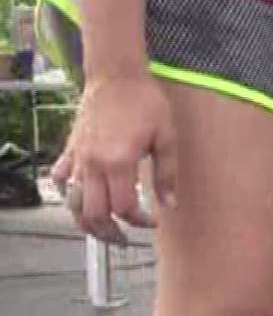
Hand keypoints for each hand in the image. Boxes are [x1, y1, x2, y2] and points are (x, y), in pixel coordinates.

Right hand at [50, 71, 175, 244]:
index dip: (139, 221)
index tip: (153, 221)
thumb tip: (169, 205)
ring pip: (72, 203)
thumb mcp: (167, 138)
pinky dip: (67, 195)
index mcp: (118, 163)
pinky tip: (81, 199)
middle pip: (93, 214)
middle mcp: (92, 165)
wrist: (116, 76)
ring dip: (85, 221)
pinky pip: (61, 180)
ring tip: (103, 230)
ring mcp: (77, 158)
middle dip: (108, 233)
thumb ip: (167, 174)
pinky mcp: (69, 150)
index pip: (124, 208)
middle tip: (124, 239)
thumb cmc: (147, 104)